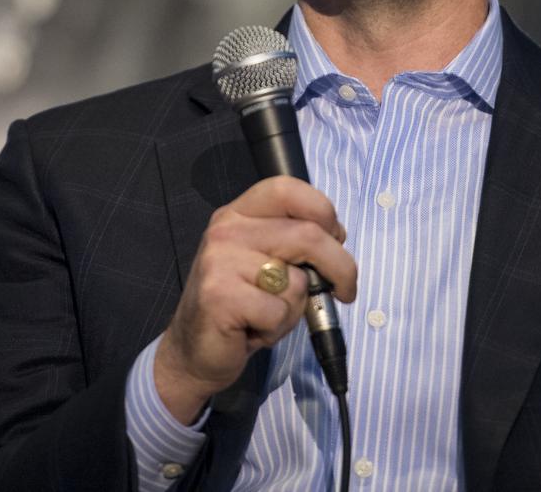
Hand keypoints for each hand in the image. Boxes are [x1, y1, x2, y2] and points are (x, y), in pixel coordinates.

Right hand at [154, 176, 355, 421]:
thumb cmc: (243, 305)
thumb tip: (336, 237)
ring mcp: (220, 261)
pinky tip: (253, 329)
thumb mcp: (269, 261)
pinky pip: (279, 311)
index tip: (336, 238)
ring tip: (270, 314)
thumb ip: (295, 242)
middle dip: (340, 267)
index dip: (323, 211)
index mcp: (240, 213)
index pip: (289, 189)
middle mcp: (227, 229)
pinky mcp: (220, 297)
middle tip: (345, 289)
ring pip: (297, 280)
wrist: (195, 350)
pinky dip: (277, 328)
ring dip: (297, 307)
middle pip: (308, 234)